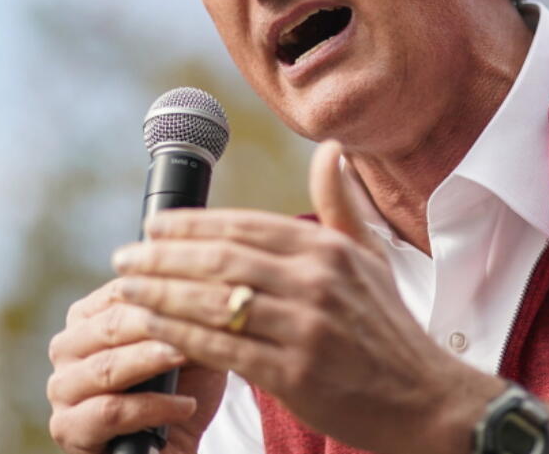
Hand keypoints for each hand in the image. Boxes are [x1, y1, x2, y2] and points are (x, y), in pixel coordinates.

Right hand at [46, 279, 225, 453]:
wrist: (174, 444)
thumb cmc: (182, 383)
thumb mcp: (192, 339)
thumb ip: (188, 305)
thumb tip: (201, 266)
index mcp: (88, 316)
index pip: (121, 290)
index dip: (162, 287)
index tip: (199, 283)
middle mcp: (67, 348)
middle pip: (109, 326)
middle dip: (155, 322)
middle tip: (195, 319)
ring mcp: (62, 389)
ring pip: (106, 368)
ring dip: (150, 360)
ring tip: (186, 356)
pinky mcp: (68, 429)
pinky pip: (110, 412)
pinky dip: (152, 407)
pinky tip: (185, 405)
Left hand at [110, 140, 503, 453]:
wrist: (424, 398)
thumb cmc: (390, 328)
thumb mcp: (372, 257)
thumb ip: (340, 205)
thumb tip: (329, 149)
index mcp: (330, 249)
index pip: (246, 225)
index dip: (194, 224)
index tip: (155, 225)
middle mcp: (316, 281)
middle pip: (221, 259)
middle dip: (164, 256)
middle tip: (124, 255)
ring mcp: (305, 327)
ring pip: (215, 301)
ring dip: (162, 293)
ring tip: (127, 288)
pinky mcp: (294, 373)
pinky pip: (222, 348)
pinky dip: (181, 335)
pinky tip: (153, 328)